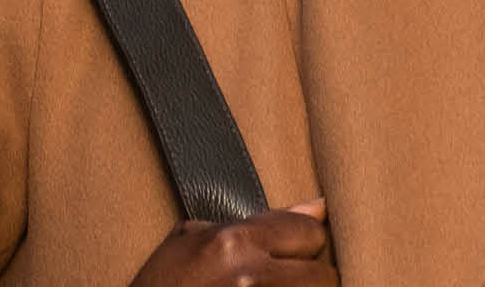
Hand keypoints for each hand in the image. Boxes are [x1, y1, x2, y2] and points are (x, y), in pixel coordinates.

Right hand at [128, 201, 333, 286]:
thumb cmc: (160, 286)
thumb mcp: (189, 241)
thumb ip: (251, 222)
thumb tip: (315, 205)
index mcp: (232, 243)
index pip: (308, 231)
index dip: (303, 241)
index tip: (295, 249)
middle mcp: (250, 276)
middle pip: (324, 274)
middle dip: (309, 276)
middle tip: (284, 278)